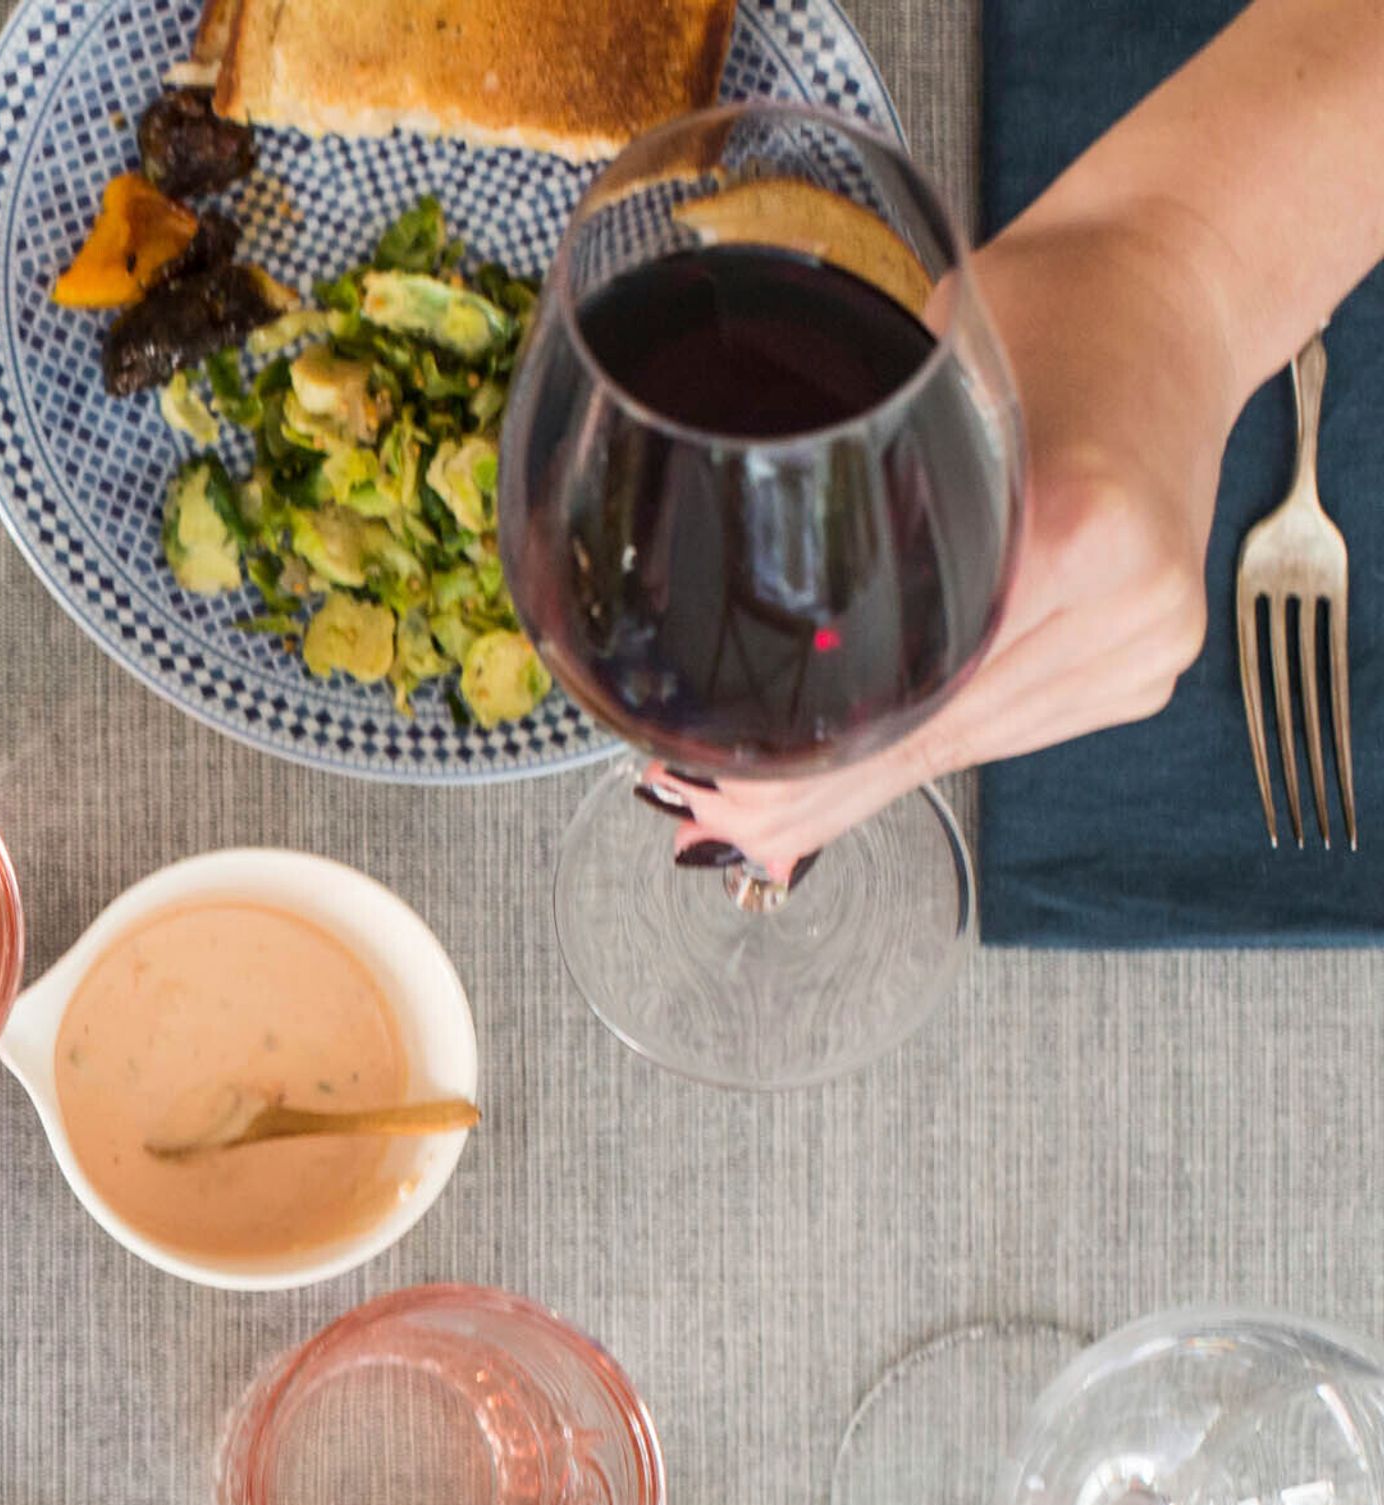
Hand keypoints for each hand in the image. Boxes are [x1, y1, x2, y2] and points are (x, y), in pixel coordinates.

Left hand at [671, 206, 1252, 875]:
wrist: (1169, 296)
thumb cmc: (1047, 319)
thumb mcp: (919, 391)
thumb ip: (854, 514)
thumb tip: (748, 634)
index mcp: (1081, 525)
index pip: (921, 684)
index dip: (816, 754)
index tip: (725, 794)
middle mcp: (1134, 598)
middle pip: (942, 733)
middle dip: (820, 789)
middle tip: (717, 825)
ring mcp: (1151, 639)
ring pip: (974, 744)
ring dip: (866, 785)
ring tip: (760, 822)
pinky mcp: (1148, 662)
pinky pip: (1013, 726)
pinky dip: (931, 746)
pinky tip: (857, 772)